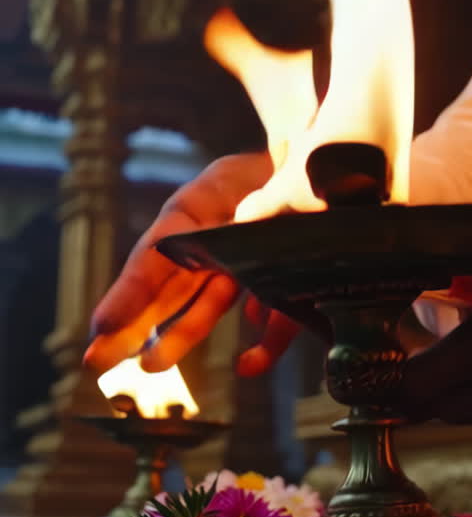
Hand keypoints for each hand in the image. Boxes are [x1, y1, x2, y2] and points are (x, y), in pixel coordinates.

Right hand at [83, 153, 302, 375]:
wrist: (328, 156)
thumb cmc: (299, 151)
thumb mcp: (282, 167)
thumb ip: (270, 197)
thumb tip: (249, 219)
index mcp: (205, 201)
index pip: (162, 247)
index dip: (133, 289)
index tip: (104, 324)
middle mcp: (217, 233)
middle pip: (171, 283)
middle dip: (134, 322)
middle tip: (98, 359)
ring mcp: (246, 258)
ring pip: (208, 303)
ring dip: (181, 335)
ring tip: (153, 364)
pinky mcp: (282, 277)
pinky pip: (271, 316)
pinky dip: (265, 343)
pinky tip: (250, 364)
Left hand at [401, 243, 471, 427]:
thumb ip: (449, 287)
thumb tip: (397, 289)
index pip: (413, 383)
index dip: (383, 377)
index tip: (369, 359)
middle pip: (420, 405)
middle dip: (397, 386)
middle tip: (384, 362)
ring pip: (440, 411)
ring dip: (424, 391)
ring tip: (419, 360)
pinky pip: (464, 414)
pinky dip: (450, 397)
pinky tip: (454, 369)